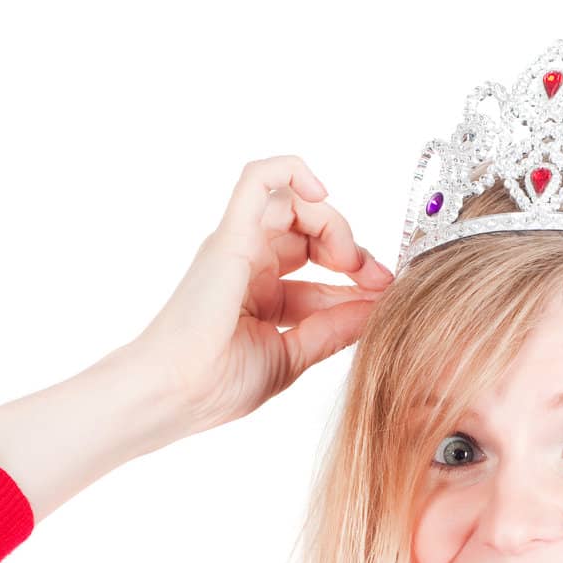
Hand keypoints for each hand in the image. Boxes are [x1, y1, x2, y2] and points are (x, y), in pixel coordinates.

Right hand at [132, 155, 393, 433]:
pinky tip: (322, 193)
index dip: (357, 277)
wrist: (178, 393)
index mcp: (262, 294)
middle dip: (350, 247)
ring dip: (333, 222)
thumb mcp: (294, 356)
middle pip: (310, 230)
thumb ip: (333, 330)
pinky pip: (258, 179)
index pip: (320, 270)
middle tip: (374, 277)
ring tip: (348, 259)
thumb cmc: (220, 385)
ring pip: (292, 202)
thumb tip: (376, 309)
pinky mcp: (231, 235)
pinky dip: (291, 169)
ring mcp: (238, 245)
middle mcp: (249, 264)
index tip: (385, 294)